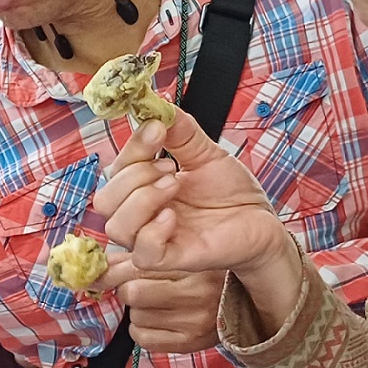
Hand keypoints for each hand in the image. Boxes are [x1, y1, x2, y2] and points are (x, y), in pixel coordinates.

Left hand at [94, 252, 224, 354]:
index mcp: (194, 265)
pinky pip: (142, 338)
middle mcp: (197, 294)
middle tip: (144, 287)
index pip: (137, 268)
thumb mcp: (174, 258)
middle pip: (132, 294)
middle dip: (130, 289)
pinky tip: (156, 321)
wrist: (242, 304)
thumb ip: (133, 259)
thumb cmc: (203, 275)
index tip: (109, 274)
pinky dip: (141, 330)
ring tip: (158, 303)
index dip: (117, 272)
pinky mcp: (189, 344)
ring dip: (138, 310)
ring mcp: (194, 322)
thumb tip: (97, 269)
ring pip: (135, 317)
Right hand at [96, 115, 289, 275]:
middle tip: (169, 166)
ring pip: (117, 227)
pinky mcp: (173, 260)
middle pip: (105, 201)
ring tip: (175, 184)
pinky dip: (154, 230)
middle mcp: (142, 217)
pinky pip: (144, 253)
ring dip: (142, 199)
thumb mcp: (206, 155)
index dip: (132, 147)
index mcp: (143, 190)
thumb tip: (158, 106)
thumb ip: (181, 133)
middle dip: (134, 176)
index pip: (115, 171)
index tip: (158, 128)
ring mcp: (155, 240)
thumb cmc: (232, 194)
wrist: (262, 220)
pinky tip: (174, 215)